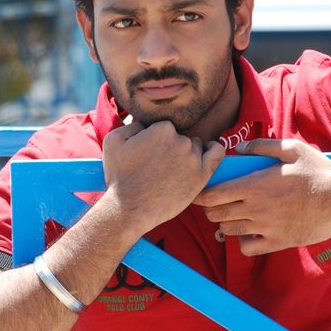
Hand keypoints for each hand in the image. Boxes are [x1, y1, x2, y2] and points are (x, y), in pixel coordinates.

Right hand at [102, 121, 224, 233]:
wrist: (129, 209)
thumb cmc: (120, 177)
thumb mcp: (114, 140)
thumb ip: (133, 123)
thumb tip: (145, 121)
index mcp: (162, 129)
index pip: (165, 127)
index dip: (156, 140)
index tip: (149, 154)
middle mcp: (181, 140)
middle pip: (181, 136)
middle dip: (171, 147)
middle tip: (159, 165)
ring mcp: (193, 158)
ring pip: (196, 146)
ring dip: (187, 153)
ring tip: (172, 170)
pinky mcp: (202, 175)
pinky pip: (217, 153)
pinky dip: (213, 149)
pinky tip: (205, 154)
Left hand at [193, 138, 330, 254]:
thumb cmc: (318, 172)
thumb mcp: (292, 149)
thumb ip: (262, 147)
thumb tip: (239, 148)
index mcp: (254, 185)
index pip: (213, 195)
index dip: (200, 195)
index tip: (198, 193)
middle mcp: (255, 208)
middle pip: (216, 214)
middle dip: (209, 208)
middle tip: (213, 203)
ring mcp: (265, 227)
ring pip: (229, 230)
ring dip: (224, 223)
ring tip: (230, 216)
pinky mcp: (277, 242)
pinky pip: (248, 248)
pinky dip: (242, 242)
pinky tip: (249, 233)